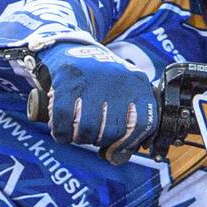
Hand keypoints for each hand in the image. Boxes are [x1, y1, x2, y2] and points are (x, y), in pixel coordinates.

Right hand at [37, 41, 156, 164]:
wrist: (71, 48)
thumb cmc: (100, 82)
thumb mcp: (122, 95)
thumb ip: (128, 125)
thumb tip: (117, 158)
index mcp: (138, 83)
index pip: (144, 123)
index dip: (129, 144)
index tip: (115, 151)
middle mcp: (119, 78)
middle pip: (113, 131)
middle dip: (99, 141)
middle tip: (92, 136)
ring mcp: (92, 78)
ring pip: (88, 129)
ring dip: (80, 139)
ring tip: (77, 132)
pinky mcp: (67, 79)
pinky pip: (64, 120)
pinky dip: (61, 133)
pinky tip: (62, 132)